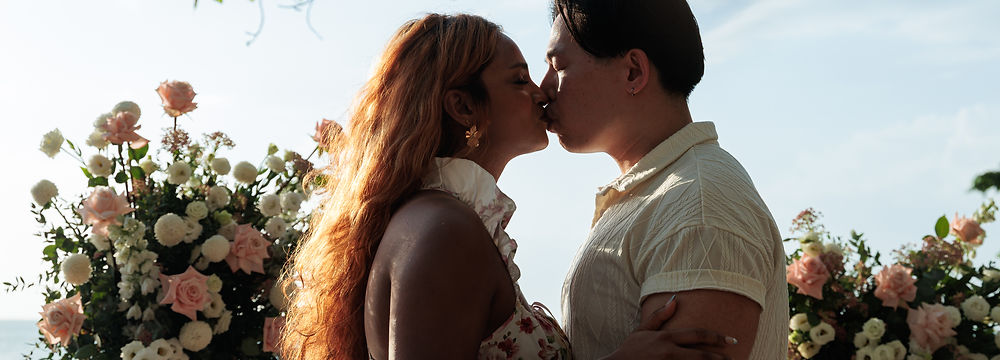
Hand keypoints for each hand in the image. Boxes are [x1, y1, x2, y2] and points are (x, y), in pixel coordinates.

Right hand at [601, 295, 737, 359]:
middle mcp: (669, 352)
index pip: (697, 335)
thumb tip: (675, 300)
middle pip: (702, 355)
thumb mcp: (642, 331)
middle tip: (732, 358)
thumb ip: (659, 316)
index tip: (731, 340)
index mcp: (666, 338)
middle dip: (720, 358)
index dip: (717, 337)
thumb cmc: (630, 350)